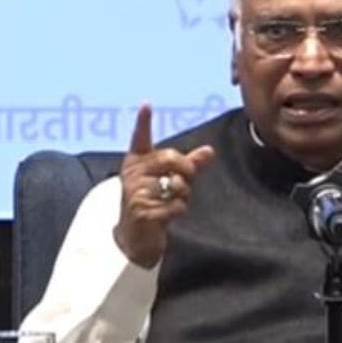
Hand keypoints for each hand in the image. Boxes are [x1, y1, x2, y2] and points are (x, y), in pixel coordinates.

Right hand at [114, 104, 215, 268]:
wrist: (134, 236)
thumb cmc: (153, 202)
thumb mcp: (169, 180)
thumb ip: (188, 165)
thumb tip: (209, 151)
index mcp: (136, 162)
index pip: (139, 139)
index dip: (143, 122)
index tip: (146, 105)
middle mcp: (132, 174)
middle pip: (170, 158)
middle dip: (186, 169)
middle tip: (186, 180)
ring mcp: (135, 192)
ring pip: (176, 183)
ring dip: (183, 194)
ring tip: (172, 201)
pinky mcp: (142, 210)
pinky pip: (175, 205)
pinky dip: (178, 210)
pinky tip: (167, 215)